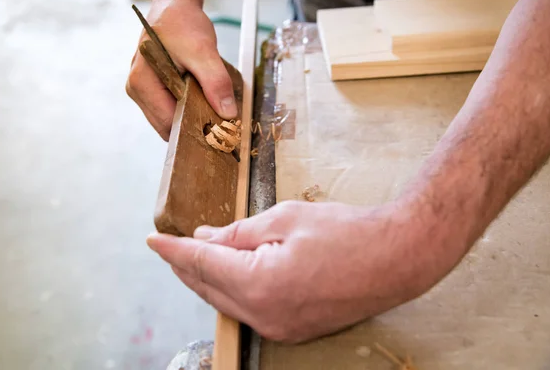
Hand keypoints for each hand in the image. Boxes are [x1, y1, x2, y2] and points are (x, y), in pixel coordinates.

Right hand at [126, 0, 236, 140]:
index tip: (218, 133)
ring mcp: (142, 91)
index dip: (193, 129)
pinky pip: (171, 109)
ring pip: (169, 120)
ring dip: (190, 119)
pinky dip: (187, 110)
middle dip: (192, 127)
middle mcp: (136, 90)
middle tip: (219, 125)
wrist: (175, 7)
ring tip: (211, 112)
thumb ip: (215, 82)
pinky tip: (202, 104)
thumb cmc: (181, 23)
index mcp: (141, 82)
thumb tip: (227, 113)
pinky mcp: (152, 90)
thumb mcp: (203, 51)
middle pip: (167, 125)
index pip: (168, 122)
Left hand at [147, 200, 464, 342]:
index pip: (201, 263)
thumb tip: (205, 238)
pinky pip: (247, 310)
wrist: (396, 258)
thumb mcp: (284, 219)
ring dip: (207, 279)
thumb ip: (237, 233)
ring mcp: (279, 328)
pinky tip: (229, 274)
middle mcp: (264, 315)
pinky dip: (231, 290)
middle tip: (171, 245)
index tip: (153, 239)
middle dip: (186, 265)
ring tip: (194, 257)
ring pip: (226, 302)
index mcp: (259, 284)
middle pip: (208, 288)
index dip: (173, 249)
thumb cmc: (345, 231)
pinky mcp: (292, 330)